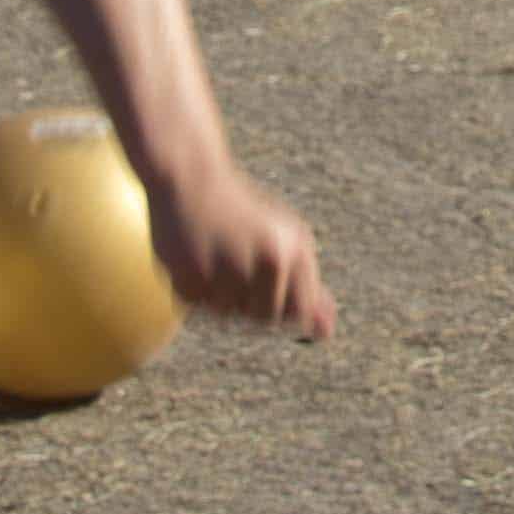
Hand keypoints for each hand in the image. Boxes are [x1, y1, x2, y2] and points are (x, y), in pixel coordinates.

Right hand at [146, 159, 335, 340]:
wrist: (190, 180)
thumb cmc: (246, 215)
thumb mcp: (287, 240)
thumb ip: (309, 288)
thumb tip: (326, 333)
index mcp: (289, 254)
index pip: (299, 314)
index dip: (288, 309)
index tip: (273, 288)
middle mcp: (259, 264)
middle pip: (265, 320)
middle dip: (255, 304)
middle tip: (241, 269)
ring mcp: (224, 274)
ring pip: (231, 318)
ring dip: (226, 300)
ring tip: (220, 260)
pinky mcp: (187, 280)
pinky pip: (200, 311)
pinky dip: (200, 294)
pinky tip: (199, 262)